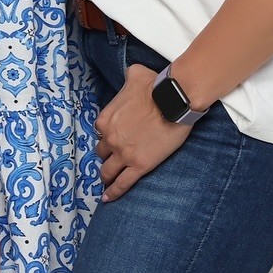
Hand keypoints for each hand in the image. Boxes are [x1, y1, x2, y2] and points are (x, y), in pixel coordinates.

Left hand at [95, 64, 192, 201]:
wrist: (173, 101)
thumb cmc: (155, 86)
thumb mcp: (135, 74)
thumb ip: (127, 77)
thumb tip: (130, 75)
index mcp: (106, 119)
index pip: (100, 131)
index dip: (107, 134)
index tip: (113, 137)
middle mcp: (110, 138)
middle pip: (102, 153)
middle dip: (106, 155)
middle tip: (113, 158)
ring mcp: (124, 154)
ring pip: (108, 171)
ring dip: (107, 175)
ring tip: (107, 181)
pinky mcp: (139, 166)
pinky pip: (122, 184)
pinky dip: (114, 192)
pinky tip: (108, 198)